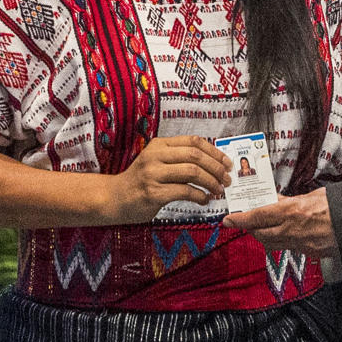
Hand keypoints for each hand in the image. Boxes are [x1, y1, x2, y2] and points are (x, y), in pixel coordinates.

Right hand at [100, 136, 230, 224]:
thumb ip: (178, 158)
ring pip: (192, 173)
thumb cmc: (141, 181)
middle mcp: (155, 156)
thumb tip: (213, 162)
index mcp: (159, 145)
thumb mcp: (157, 161)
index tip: (227, 163)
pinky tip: (204, 200)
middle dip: (216, 168)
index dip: (215, 152)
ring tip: (218, 190)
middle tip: (227, 179)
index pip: (194, 142)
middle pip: (195, 156)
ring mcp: (153, 174)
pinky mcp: (153, 193)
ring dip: (211, 182)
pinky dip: (200, 196)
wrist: (114, 198)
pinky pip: (184, 192)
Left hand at [223, 190, 337, 258]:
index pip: (257, 217)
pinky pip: (287, 248)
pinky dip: (280, 241)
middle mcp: (291, 230)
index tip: (227, 220)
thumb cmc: (337, 206)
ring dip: (262, 236)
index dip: (239, 219)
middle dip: (249, 228)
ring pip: (271, 243)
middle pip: (259, 233)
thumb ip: (290, 200)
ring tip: (260, 227)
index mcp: (291, 211)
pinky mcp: (309, 252)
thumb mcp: (312, 196)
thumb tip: (276, 200)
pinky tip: (283, 234)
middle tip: (243, 221)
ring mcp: (300, 244)